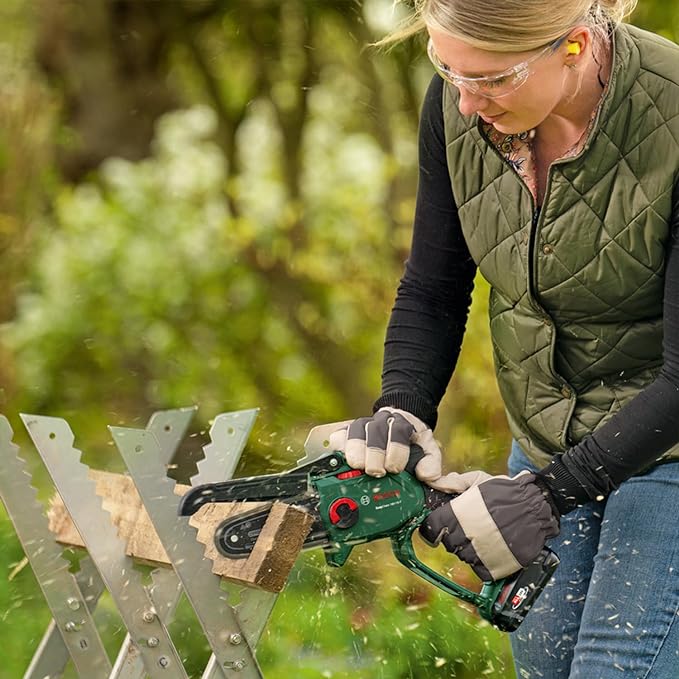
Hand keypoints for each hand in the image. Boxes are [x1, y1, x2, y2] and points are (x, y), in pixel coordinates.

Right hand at [328, 407, 442, 481]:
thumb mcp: (428, 451)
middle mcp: (380, 422)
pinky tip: (342, 463)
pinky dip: (338, 450)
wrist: (400, 423)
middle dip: (375, 454)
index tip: (396, 469)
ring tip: (359, 468)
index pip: (397, 431)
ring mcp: (362, 426)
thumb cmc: (411, 443)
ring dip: (355, 452)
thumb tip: (426, 475)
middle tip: (377, 472)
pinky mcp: (347, 433)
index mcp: (402, 424)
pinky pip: (337, 437)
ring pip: (353, 433)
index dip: (396, 451)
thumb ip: (432, 464)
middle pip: (374, 431)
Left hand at [419, 471, 559, 580]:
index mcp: (458, 514)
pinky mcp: (495, 567)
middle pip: (448, 543)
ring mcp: (480, 554)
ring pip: (463, 556)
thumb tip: (437, 484)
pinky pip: (479, 569)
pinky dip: (482, 562)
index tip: (441, 525)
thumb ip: (455, 482)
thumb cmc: (507, 492)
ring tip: (483, 536)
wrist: (537, 506)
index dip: (435, 526)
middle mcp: (466, 536)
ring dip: (468, 548)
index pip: (433, 528)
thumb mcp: (480, 480)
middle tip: (469, 527)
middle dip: (454, 535)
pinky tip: (490, 549)